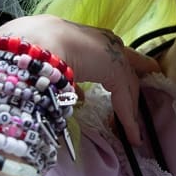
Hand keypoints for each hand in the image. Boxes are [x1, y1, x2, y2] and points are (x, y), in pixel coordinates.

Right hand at [0, 15, 160, 143]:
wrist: (36, 43)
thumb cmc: (35, 49)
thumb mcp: (55, 66)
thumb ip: (71, 80)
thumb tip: (80, 98)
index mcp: (90, 38)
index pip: (112, 57)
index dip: (123, 70)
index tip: (133, 78)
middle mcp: (106, 44)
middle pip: (127, 71)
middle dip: (135, 88)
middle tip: (140, 107)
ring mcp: (114, 55)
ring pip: (128, 87)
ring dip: (131, 111)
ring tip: (135, 133)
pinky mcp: (117, 71)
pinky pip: (126, 100)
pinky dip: (129, 120)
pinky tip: (132, 136)